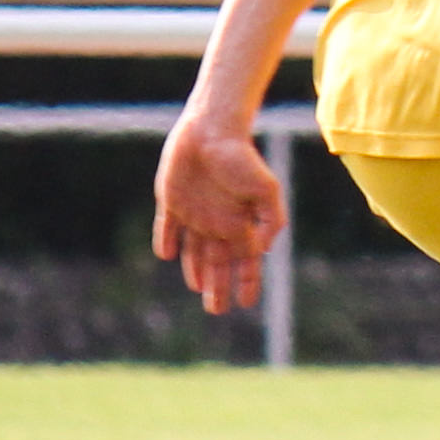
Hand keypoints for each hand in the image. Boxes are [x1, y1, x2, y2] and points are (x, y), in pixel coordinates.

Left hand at [151, 115, 285, 314]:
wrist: (212, 129)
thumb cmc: (242, 157)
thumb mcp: (266, 189)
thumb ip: (271, 220)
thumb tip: (263, 251)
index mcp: (241, 222)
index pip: (245, 261)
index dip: (247, 282)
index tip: (247, 303)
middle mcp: (218, 222)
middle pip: (218, 263)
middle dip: (219, 287)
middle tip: (217, 310)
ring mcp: (194, 213)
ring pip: (194, 252)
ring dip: (196, 272)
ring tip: (198, 289)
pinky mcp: (172, 201)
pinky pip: (168, 228)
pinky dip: (168, 242)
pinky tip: (168, 254)